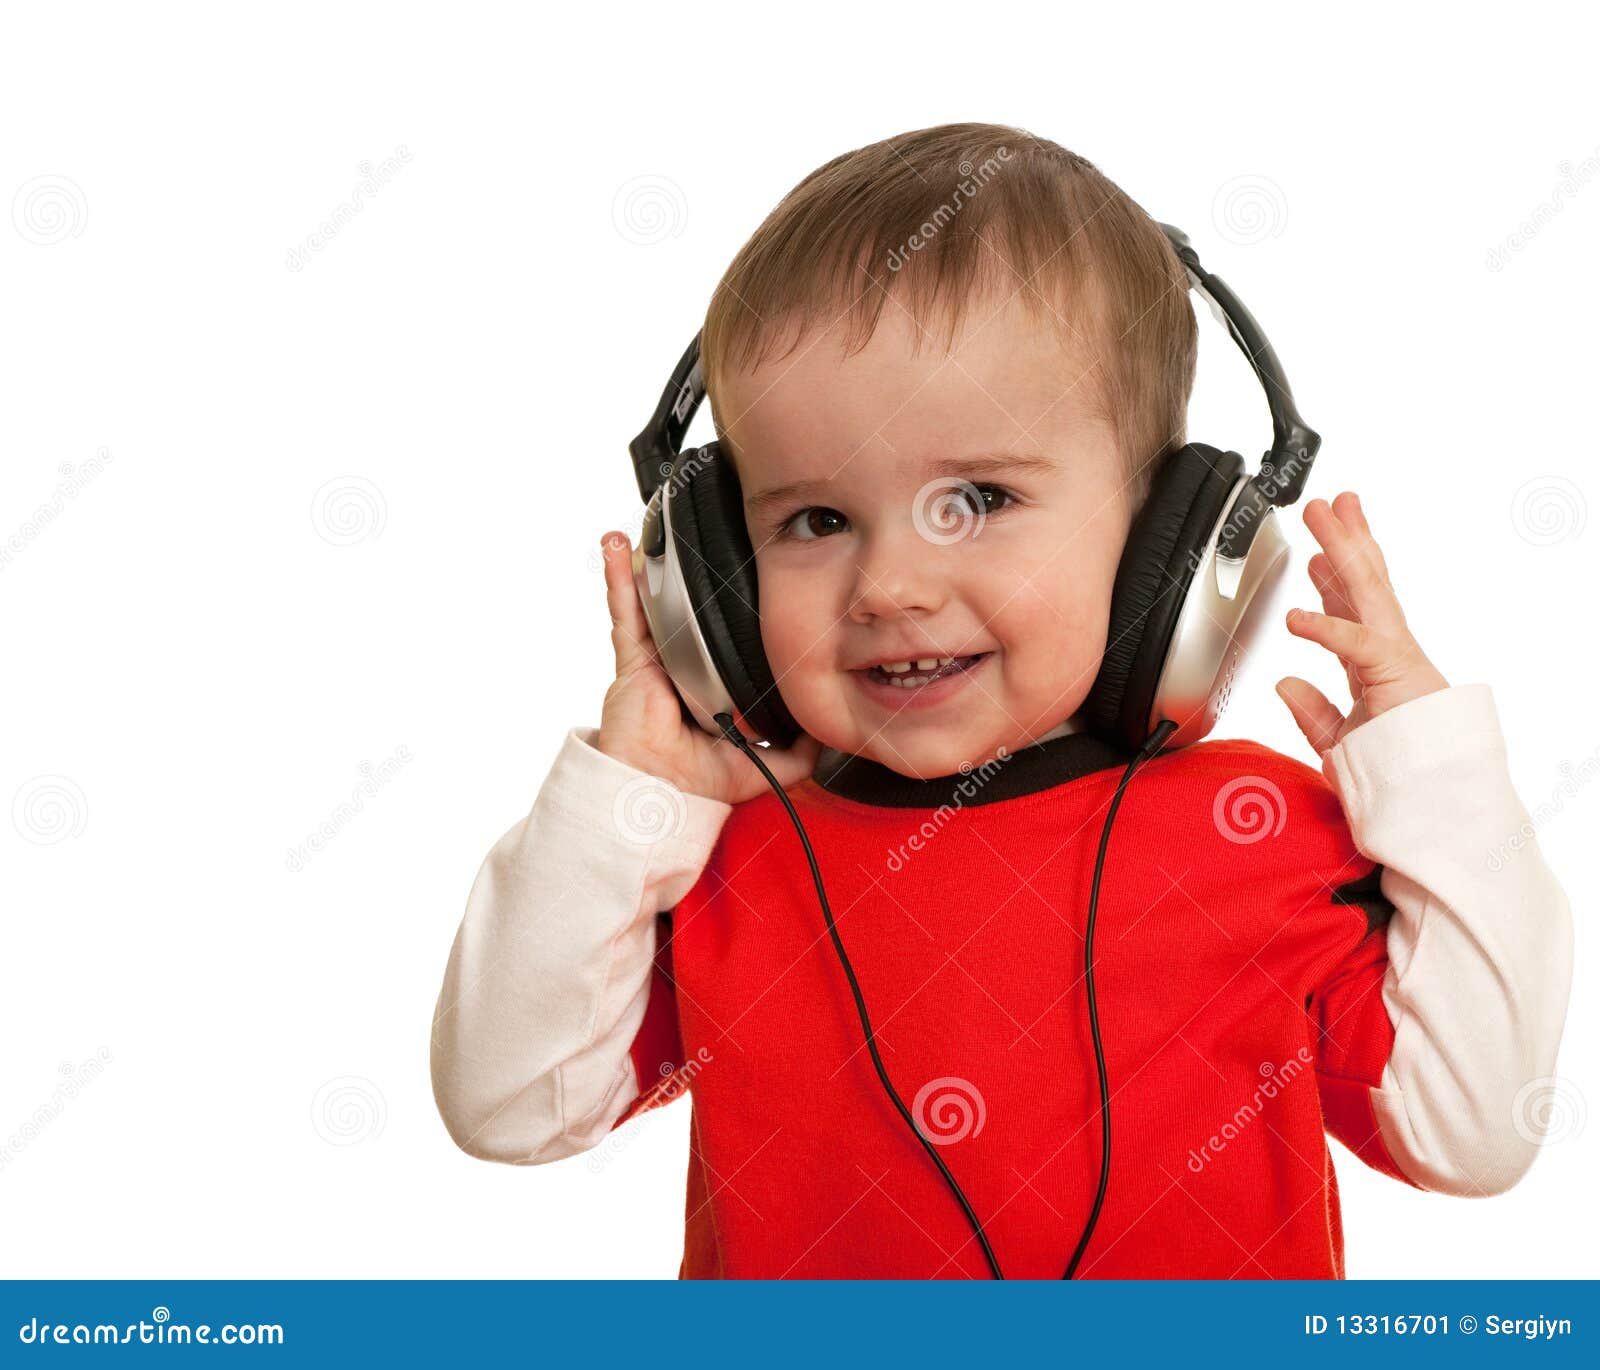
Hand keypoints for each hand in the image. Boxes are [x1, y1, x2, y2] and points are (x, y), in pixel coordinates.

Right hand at [595, 530, 821, 804]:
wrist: (660, 795)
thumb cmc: (700, 783)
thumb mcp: (767, 767)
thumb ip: (800, 753)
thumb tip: (827, 732)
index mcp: (714, 686)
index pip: (729, 641)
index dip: (737, 613)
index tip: (753, 579)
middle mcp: (685, 667)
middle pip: (692, 611)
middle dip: (693, 577)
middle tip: (707, 538)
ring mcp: (658, 659)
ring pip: (656, 601)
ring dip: (653, 564)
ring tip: (658, 527)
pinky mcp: (633, 660)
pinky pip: (625, 611)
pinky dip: (619, 577)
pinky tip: (617, 545)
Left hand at [1275, 491, 1447, 755]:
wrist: (1430, 803)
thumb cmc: (1395, 775)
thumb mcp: (1339, 743)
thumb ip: (1312, 712)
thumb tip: (1283, 683)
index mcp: (1376, 667)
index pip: (1354, 611)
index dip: (1333, 579)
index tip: (1316, 553)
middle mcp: (1389, 653)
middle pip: (1365, 585)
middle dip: (1346, 540)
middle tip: (1328, 504)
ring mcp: (1397, 659)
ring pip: (1369, 592)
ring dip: (1345, 548)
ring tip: (1326, 512)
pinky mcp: (1397, 677)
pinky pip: (1358, 646)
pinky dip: (1327, 629)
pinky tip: (1298, 616)